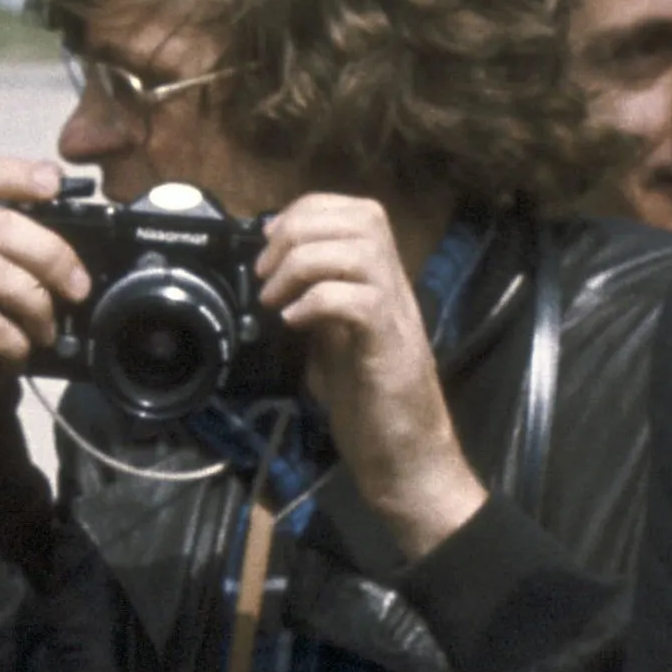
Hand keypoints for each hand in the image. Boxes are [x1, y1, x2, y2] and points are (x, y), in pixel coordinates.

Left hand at [259, 192, 484, 561]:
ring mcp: (396, 316)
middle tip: (266, 271)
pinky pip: (359, 300)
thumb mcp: (333, 344)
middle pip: (362, 217)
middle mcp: (395, 289)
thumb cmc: (371, 407)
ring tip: (276, 298)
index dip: (307, 212)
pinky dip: (318, 301)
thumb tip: (274, 284)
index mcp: (380, 283)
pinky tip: (294, 323)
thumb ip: (315, 308)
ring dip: (304, 263)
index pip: (356, 211)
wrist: (406, 459)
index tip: (268, 244)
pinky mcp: (389, 348)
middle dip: (300, 230)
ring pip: (360, 249)